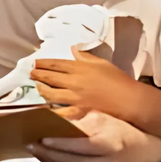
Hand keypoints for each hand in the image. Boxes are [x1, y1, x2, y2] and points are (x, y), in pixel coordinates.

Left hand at [28, 108, 160, 161]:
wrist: (149, 148)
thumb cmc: (124, 128)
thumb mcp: (103, 116)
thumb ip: (79, 119)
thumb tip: (53, 119)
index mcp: (109, 143)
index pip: (76, 146)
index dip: (56, 143)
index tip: (40, 138)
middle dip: (47, 154)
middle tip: (32, 146)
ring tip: (40, 155)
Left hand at [30, 46, 144, 120]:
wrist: (130, 100)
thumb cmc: (119, 80)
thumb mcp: (102, 64)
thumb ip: (85, 57)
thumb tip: (73, 49)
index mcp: (80, 67)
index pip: (56, 63)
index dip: (44, 63)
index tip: (36, 62)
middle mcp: (73, 81)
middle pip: (50, 77)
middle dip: (38, 74)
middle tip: (31, 73)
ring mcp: (74, 97)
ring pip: (50, 93)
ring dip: (41, 89)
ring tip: (37, 87)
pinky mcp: (77, 112)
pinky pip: (59, 112)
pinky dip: (49, 112)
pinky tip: (43, 110)